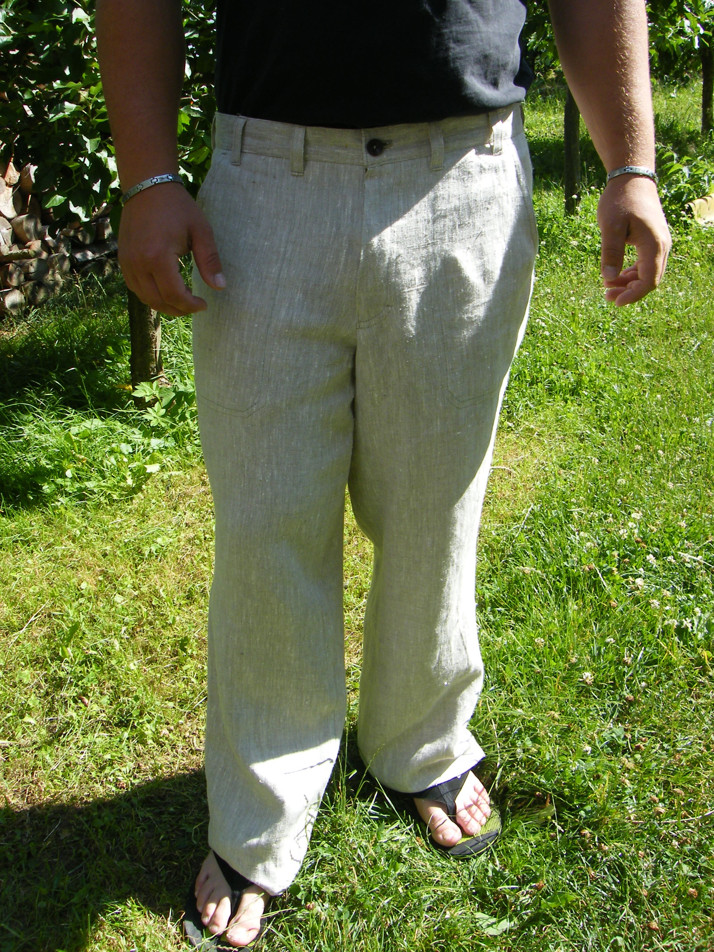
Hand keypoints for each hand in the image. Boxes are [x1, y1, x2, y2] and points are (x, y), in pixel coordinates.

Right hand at [118, 182, 224, 315]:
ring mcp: (127, 262)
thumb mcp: (201, 231)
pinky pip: (134, 287)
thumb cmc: (177, 206)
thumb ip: (210, 261)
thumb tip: (220, 287)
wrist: (147, 185)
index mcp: (158, 257)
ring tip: (182, 302)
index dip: (190, 305)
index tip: (204, 304)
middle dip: (178, 309)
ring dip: (164, 304)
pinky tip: (165, 291)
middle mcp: (138, 263)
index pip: (174, 295)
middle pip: (158, 301)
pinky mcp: (123, 259)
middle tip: (194, 306)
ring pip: (144, 297)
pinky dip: (150, 294)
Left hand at [597, 176, 670, 305]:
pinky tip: (615, 275)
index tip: (615, 301)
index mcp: (654, 244)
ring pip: (648, 273)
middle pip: (650, 280)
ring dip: (629, 283)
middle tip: (606, 295)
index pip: (649, 280)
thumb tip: (609, 277)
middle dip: (629, 291)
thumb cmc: (620, 200)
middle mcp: (662, 246)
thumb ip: (610, 252)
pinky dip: (632, 273)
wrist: (632, 179)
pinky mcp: (653, 241)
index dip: (633, 295)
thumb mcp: (610, 226)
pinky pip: (646, 264)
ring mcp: (659, 243)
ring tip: (607, 286)